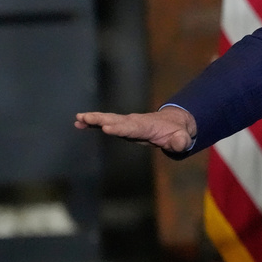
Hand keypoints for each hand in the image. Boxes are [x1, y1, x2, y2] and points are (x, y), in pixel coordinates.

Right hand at [74, 106, 196, 152]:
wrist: (173, 122)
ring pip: (109, 119)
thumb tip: (179, 144)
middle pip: (117, 120)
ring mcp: (127, 122)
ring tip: (78, 119)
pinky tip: (79, 123)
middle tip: (85, 118)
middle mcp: (135, 122)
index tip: (107, 128)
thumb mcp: (183, 138)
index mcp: (148, 126)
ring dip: (94, 119)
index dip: (121, 128)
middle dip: (101, 119)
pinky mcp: (122, 125)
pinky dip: (94, 122)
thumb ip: (180, 141)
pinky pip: (106, 123)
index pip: (133, 128)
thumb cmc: (178, 132)